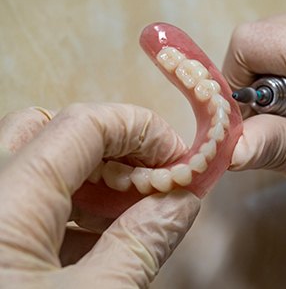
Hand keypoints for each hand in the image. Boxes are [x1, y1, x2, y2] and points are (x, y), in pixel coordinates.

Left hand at [0, 104, 199, 287]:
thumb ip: (140, 245)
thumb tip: (182, 202)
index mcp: (5, 204)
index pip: (82, 125)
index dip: (141, 130)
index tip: (177, 158)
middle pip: (48, 131)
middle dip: (113, 147)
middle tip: (150, 177)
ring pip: (38, 166)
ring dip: (95, 179)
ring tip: (134, 210)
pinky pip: (29, 201)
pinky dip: (72, 207)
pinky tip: (102, 236)